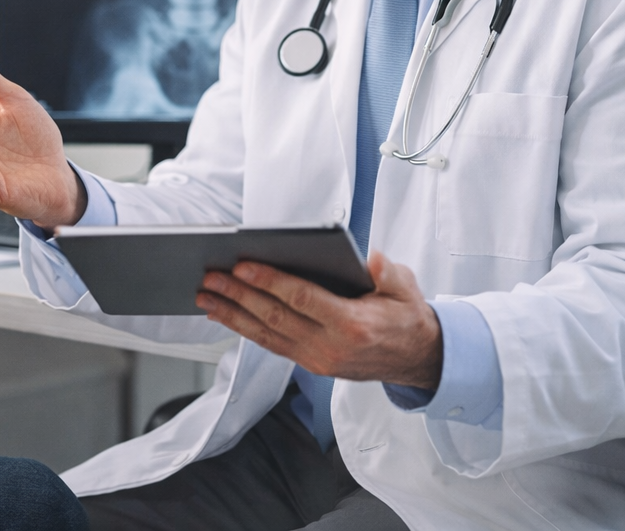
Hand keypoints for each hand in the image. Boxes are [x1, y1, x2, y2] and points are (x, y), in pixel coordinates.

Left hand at [196, 251, 442, 388]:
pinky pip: (271, 345)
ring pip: (266, 335)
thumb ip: (389, 273)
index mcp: (353, 325)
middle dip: (239, 295)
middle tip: (210, 277)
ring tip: (205, 296)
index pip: (303, 300)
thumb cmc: (407, 316)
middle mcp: (331, 347)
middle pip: (276, 317)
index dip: (271, 282)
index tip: (242, 266)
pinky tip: (223, 315)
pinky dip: (244, 329)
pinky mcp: (310, 365)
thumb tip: (372, 259)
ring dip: (232, 314)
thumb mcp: (407, 289)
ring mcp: (318, 360)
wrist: (418, 359)